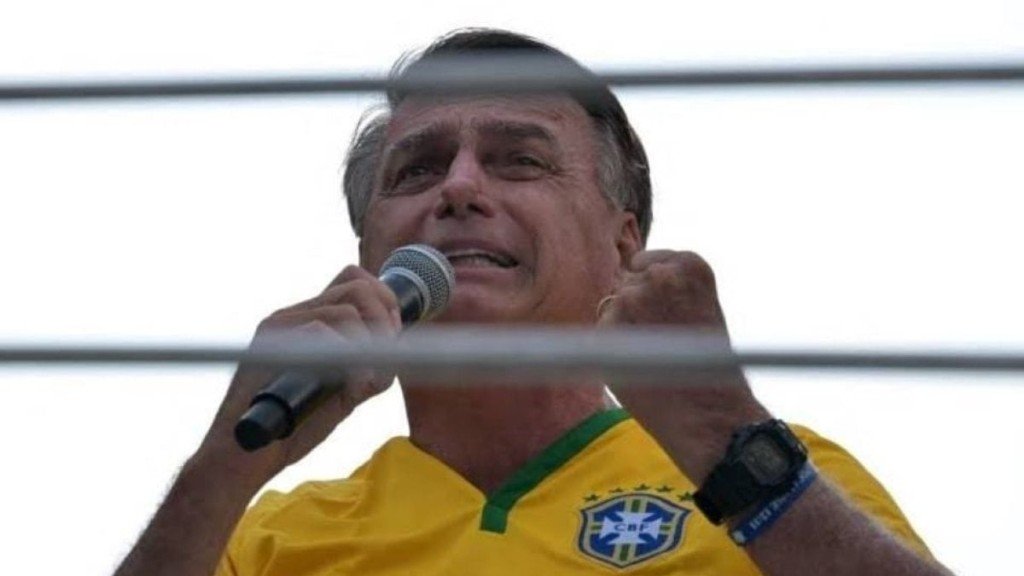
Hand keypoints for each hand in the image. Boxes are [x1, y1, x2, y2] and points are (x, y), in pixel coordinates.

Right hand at [196, 265, 400, 488]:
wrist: (245, 455)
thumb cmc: (292, 426)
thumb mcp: (341, 393)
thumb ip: (366, 370)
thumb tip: (396, 355)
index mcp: (308, 319)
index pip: (354, 279)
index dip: (384, 301)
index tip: (394, 336)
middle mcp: (293, 314)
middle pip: (356, 285)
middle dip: (384, 319)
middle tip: (386, 355)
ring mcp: (280, 326)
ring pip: (344, 310)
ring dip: (370, 344)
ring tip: (367, 380)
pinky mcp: (270, 344)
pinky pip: (322, 331)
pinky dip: (350, 361)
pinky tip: (352, 387)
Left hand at [597, 250, 769, 481]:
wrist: (707, 413)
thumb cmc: (708, 368)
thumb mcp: (700, 309)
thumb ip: (666, 287)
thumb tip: (619, 280)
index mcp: (691, 265)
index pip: (647, 263)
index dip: (656, 295)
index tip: (676, 319)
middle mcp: (660, 274)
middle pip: (628, 282)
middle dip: (640, 308)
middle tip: (668, 343)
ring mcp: (632, 298)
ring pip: (613, 303)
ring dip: (625, 326)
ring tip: (656, 356)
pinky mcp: (609, 325)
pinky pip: (602, 327)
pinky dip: (614, 346)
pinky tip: (640, 364)